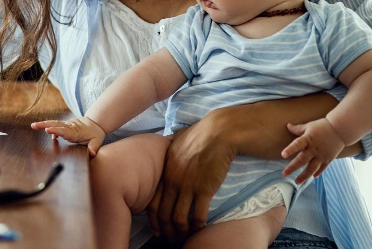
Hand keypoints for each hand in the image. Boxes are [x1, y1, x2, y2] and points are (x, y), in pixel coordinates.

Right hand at [30, 116, 105, 155]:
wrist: (97, 122)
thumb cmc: (96, 133)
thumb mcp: (97, 141)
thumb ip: (93, 147)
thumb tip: (92, 154)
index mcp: (75, 132)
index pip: (64, 131)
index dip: (55, 131)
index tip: (47, 130)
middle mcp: (70, 127)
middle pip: (55, 125)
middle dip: (44, 125)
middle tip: (34, 125)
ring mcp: (67, 125)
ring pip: (54, 123)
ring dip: (44, 124)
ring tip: (33, 125)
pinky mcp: (66, 124)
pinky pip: (56, 125)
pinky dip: (50, 127)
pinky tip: (45, 129)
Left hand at [148, 113, 235, 243]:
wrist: (218, 133)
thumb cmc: (199, 135)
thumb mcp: (176, 144)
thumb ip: (170, 155)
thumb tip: (167, 156)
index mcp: (165, 171)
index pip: (153, 202)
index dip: (154, 220)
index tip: (157, 229)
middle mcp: (173, 181)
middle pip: (164, 214)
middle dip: (166, 230)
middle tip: (170, 239)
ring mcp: (188, 186)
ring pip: (179, 218)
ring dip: (181, 232)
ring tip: (184, 237)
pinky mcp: (204, 190)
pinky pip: (198, 215)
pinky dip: (197, 226)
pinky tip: (199, 229)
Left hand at [281, 118, 344, 182]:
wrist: (341, 130)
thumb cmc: (323, 126)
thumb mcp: (309, 126)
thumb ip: (298, 128)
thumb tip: (288, 126)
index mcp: (308, 139)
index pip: (297, 144)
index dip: (290, 149)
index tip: (282, 155)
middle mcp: (314, 149)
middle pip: (302, 160)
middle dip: (293, 167)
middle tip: (284, 174)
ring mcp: (322, 155)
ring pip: (312, 168)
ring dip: (304, 176)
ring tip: (297, 182)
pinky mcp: (329, 159)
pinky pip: (322, 168)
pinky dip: (317, 172)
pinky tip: (312, 177)